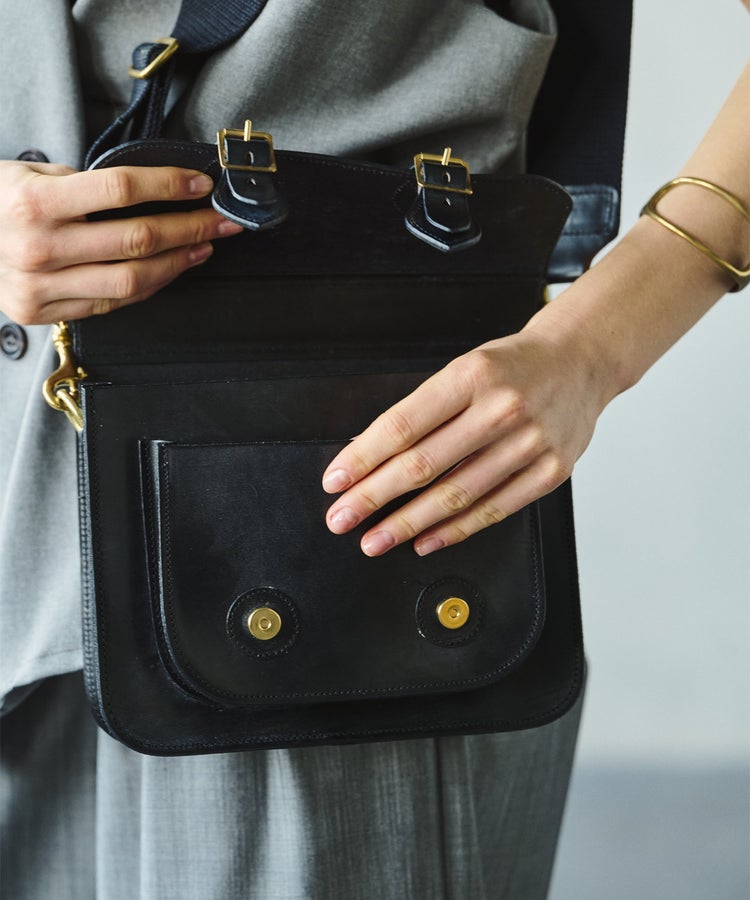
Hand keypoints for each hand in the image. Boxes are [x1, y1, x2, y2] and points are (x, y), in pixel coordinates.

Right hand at [0, 159, 242, 323]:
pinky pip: (112, 302)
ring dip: (178, 263)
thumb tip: (143, 191)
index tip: (200, 186)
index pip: (120, 190)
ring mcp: (41, 286)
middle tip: (221, 221)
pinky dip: (149, 287)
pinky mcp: (45, 312)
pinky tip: (170, 270)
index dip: (169, 186)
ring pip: (131, 279)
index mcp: (33, 203)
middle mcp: (38, 247)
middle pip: (136, 239)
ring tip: (203, 247)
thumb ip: (78, 185)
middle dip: (190, 227)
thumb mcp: (25, 175)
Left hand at [323, 311, 611, 555]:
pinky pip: (494, 510)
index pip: (403, 425)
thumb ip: (423, 411)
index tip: (336, 481)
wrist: (581, 361)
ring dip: (407, 523)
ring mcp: (530, 443)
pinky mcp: (550, 472)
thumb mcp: (463, 368)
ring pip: (455, 495)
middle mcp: (501, 409)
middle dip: (374, 497)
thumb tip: (369, 455)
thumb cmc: (514, 366)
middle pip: (423, 465)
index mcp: (471, 376)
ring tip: (375, 539)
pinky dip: (454, 530)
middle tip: (342, 518)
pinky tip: (425, 540)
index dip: (363, 458)